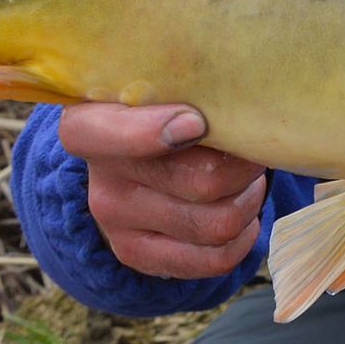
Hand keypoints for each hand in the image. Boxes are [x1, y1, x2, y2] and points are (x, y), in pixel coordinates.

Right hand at [58, 103, 266, 279]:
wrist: (141, 151)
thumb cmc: (167, 104)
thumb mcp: (167, 84)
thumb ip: (190, 86)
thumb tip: (237, 102)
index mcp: (91, 122)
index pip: (104, 135)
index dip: (150, 132)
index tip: (196, 122)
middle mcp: (100, 178)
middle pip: (201, 182)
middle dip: (244, 165)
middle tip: (252, 148)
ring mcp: (116, 223)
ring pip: (216, 223)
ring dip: (249, 198)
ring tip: (248, 178)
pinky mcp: (139, 255)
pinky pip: (214, 259)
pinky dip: (244, 234)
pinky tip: (242, 210)